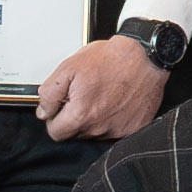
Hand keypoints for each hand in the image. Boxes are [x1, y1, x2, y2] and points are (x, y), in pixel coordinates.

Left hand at [36, 35, 169, 141]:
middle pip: (75, 134)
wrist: (146, 56)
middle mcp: (99, 128)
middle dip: (74, 118)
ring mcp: (118, 130)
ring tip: (102, 95)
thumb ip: (50, 93)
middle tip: (84, 95)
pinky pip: (115, 130)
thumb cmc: (112, 58)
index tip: (62, 107)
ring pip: (94, 134)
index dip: (55, 119)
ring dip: (94, 119)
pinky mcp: (133, 129)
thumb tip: (44, 112)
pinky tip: (115, 101)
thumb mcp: (69, 67)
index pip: (56, 133)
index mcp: (81, 115)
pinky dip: (112, 119)